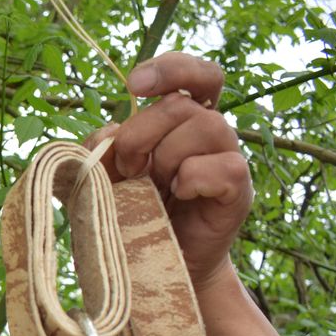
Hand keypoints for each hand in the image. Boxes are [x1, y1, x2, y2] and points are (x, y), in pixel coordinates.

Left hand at [86, 52, 253, 289]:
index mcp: (180, 120)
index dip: (170, 68)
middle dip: (142, 133)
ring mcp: (227, 158)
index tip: (133, 84)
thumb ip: (98, 151)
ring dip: (166, 158)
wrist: (155, 267)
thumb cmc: (129, 216)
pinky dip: (192, 178)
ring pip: (206, 126)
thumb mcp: (102, 181)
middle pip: (182, 103)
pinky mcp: (238, 190)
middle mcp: (209, 131)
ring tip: (154, 189)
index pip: (193, 75)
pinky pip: (224, 166)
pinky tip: (178, 196)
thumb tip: (108, 132)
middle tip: (127, 168)